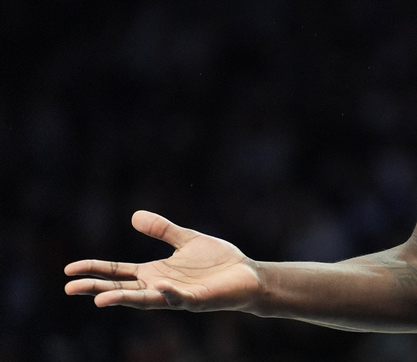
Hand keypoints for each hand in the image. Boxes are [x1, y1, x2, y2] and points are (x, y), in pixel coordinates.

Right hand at [65, 210, 260, 310]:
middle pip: (122, 289)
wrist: (247, 275)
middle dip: (97, 289)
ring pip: (145, 300)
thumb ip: (162, 230)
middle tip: (70, 288)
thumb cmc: (217, 262)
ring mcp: (177, 296)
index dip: (95, 270)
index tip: (69, 270)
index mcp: (155, 273)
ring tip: (99, 300)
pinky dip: (170, 294)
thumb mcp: (186, 240)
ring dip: (123, 300)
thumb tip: (134, 215)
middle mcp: (160, 286)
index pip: (118, 272)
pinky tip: (161, 286)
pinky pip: (180, 299)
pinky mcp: (196, 301)